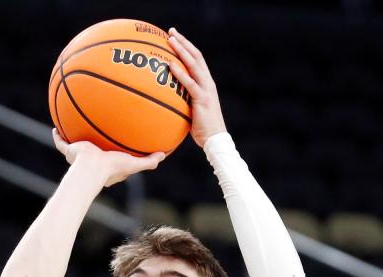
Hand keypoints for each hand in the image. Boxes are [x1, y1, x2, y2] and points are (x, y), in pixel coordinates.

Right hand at [52, 128, 165, 187]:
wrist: (91, 168)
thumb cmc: (112, 168)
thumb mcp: (134, 164)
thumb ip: (148, 162)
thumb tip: (163, 155)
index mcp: (104, 166)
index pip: (108, 160)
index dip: (112, 154)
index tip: (116, 147)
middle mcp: (91, 160)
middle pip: (91, 151)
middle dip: (92, 145)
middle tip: (95, 136)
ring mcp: (78, 156)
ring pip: (74, 146)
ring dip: (73, 139)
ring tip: (73, 127)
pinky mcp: (69, 151)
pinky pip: (60, 142)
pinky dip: (57, 136)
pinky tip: (55, 127)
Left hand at [167, 27, 226, 147]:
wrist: (215, 140)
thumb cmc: (201, 128)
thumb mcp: (191, 111)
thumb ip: (183, 101)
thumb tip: (168, 99)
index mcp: (206, 83)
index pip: (197, 60)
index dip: (187, 47)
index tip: (175, 37)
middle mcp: (208, 82)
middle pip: (196, 56)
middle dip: (183, 42)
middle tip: (171, 31)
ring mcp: (206, 90)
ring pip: (194, 65)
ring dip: (181, 51)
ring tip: (170, 40)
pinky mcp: (202, 99)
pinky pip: (189, 84)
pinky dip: (180, 73)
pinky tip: (170, 65)